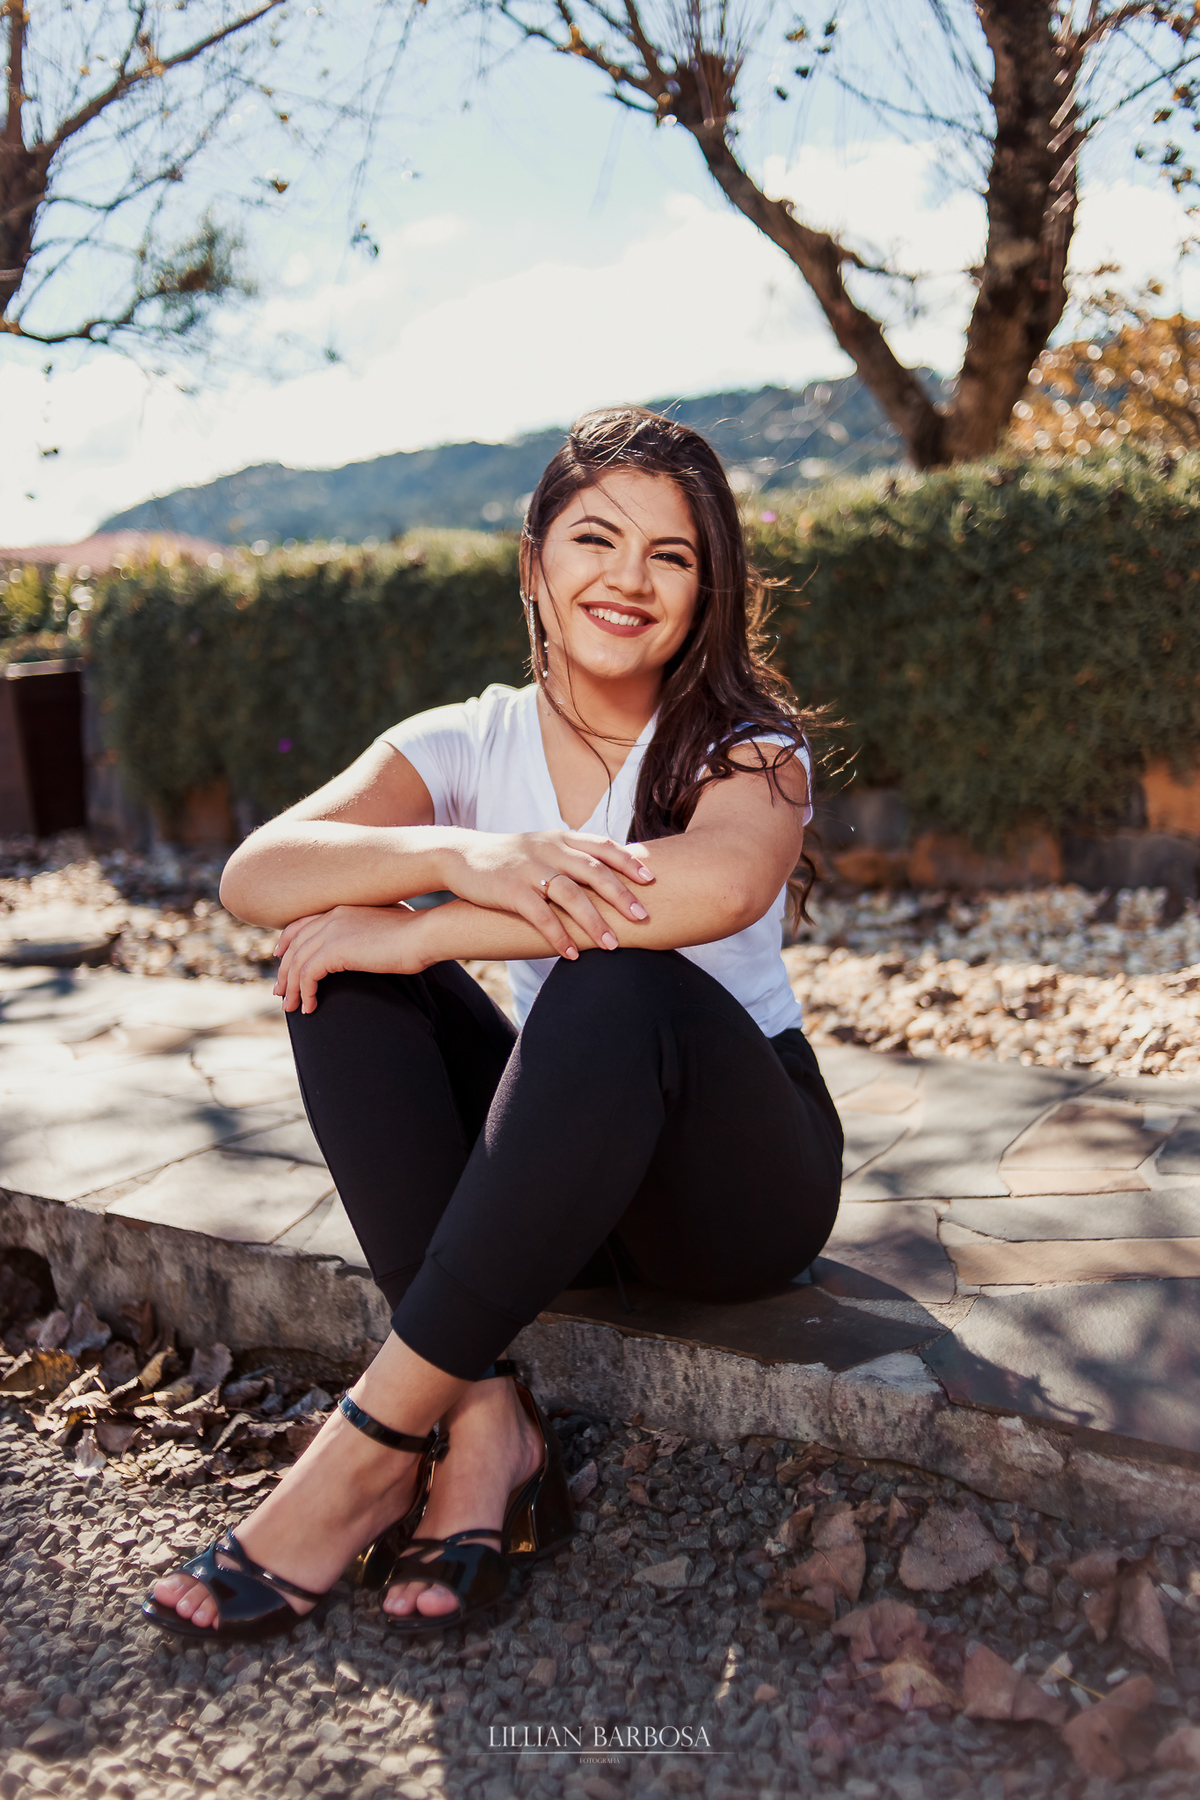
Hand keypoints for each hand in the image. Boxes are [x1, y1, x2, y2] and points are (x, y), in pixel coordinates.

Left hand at [273, 904, 426, 1013]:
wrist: (425, 934)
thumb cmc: (416, 933)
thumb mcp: (385, 928)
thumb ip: (368, 932)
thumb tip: (367, 948)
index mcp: (342, 908)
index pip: (301, 923)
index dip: (286, 941)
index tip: (280, 958)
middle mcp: (332, 916)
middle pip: (293, 945)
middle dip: (284, 971)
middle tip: (281, 993)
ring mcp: (332, 932)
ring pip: (296, 963)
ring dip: (292, 988)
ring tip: (292, 1008)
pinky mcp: (335, 951)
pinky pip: (308, 975)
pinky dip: (305, 993)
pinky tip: (311, 1007)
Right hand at [437, 829, 653, 958]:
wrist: (462, 856)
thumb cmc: (510, 858)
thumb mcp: (543, 847)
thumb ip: (573, 855)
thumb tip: (611, 871)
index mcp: (561, 838)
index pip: (602, 846)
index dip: (629, 861)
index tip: (652, 879)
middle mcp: (549, 850)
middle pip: (593, 871)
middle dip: (621, 895)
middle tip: (644, 917)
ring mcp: (530, 869)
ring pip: (570, 895)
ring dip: (594, 922)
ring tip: (613, 945)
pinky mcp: (510, 890)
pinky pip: (540, 916)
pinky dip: (558, 936)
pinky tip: (572, 954)